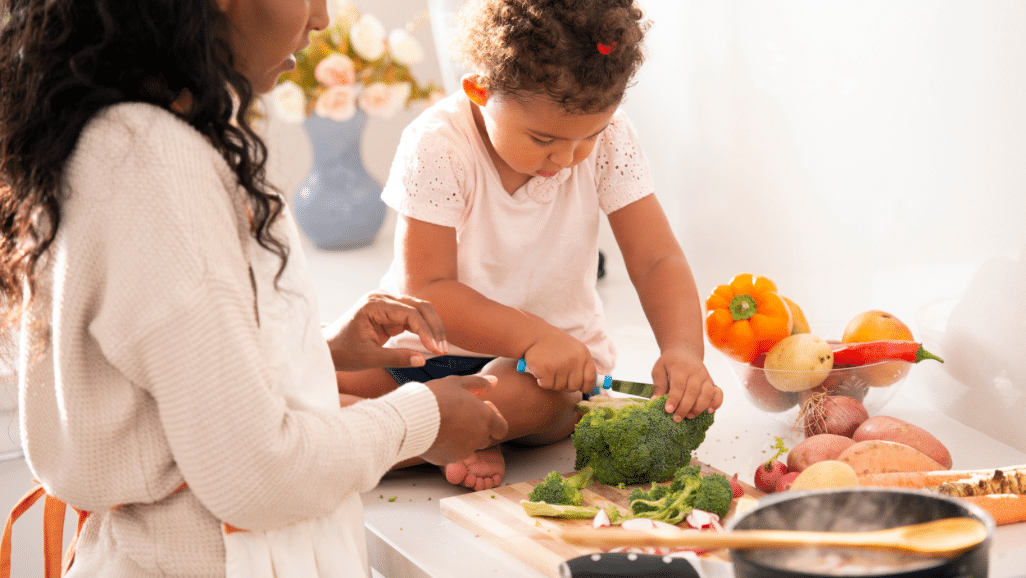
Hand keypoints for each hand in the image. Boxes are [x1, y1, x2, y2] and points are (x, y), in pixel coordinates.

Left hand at [323, 291, 447, 371]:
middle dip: (434, 327)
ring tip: (440, 348)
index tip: (435, 350)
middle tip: (442, 349)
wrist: (328, 348)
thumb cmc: (343, 352)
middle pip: (419, 306)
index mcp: (374, 304)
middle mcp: (383, 298)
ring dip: (432, 328)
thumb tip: (422, 360)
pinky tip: (432, 344)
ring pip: (421, 310)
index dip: (425, 331)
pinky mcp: (392, 313)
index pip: (409, 313)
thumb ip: (396, 358)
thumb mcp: (368, 358)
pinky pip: (414, 318)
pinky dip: (425, 330)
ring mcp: (388, 304)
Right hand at [422, 375, 507, 464]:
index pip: (502, 429)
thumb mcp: (458, 383)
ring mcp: (464, 451)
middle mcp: (479, 438)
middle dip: (477, 430)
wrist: (412, 419)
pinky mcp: (448, 460)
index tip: (481, 413)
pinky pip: (452, 454)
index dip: (494, 421)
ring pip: (468, 447)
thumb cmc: (436, 397)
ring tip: (445, 423)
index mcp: (486, 419)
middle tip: (460, 416)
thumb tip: (494, 381)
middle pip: (486, 438)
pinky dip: (447, 447)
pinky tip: (436, 434)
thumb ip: (479, 383)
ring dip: (462, 439)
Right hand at [521, 331, 596, 393]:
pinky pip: (547, 385)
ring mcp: (560, 365)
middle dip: (566, 386)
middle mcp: (574, 360)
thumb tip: (601, 377)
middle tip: (558, 376)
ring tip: (548, 370)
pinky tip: (540, 371)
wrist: (535, 335)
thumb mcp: (575, 349)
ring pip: (559, 387)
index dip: (586, 386)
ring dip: (552, 382)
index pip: (591, 378)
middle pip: (574, 386)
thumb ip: (585, 363)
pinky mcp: (546, 369)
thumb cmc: (555, 344)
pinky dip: (542, 381)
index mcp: (583, 354)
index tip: (581, 388)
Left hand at [651, 346, 722, 420]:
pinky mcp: (712, 382)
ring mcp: (705, 377)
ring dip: (698, 408)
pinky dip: (716, 403)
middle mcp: (695, 372)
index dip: (674, 399)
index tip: (668, 410)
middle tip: (676, 418)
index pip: (678, 386)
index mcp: (680, 368)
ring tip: (689, 416)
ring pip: (706, 394)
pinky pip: (718, 393)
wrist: (685, 351)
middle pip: (693, 392)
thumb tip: (655, 400)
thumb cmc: (670, 362)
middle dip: (685, 407)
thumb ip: (658, 385)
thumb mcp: (659, 369)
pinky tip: (709, 411)